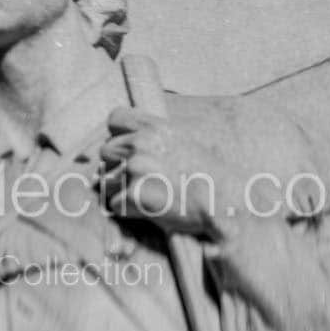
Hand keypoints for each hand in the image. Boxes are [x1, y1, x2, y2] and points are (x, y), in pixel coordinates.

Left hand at [98, 108, 239, 239]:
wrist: (224, 202)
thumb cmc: (206, 175)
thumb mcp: (183, 141)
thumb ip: (152, 137)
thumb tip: (122, 139)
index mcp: (154, 128)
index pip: (114, 119)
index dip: (118, 135)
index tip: (129, 149)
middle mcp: (141, 144)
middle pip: (105, 152)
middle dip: (117, 166)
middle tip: (140, 180)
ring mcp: (135, 169)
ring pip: (106, 180)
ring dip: (120, 190)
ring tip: (148, 195)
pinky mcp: (134, 195)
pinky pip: (114, 204)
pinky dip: (127, 211)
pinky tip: (150, 209)